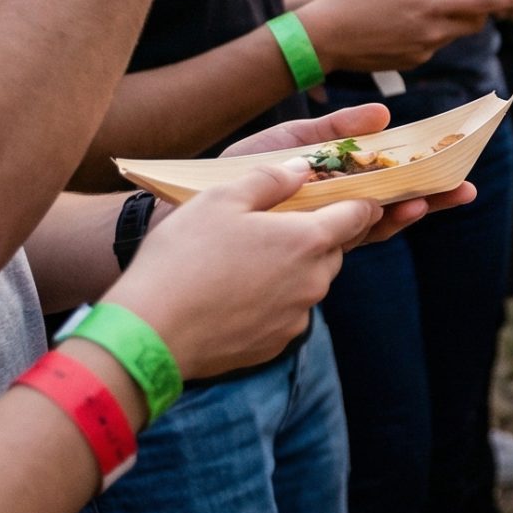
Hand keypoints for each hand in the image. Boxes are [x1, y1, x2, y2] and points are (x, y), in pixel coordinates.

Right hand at [100, 160, 379, 378]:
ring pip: (310, 283)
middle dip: (319, 235)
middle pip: (333, 250)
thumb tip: (303, 169)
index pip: (358, 215)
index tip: (362, 195)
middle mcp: (313, 281)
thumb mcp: (220, 198)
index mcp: (308, 239)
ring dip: (294, 270)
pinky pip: (286, 313)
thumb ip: (269, 178)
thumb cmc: (183, 257)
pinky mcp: (276, 343)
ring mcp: (296, 316)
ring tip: (250, 261)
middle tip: (284, 226)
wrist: (150, 332)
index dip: (361, 202)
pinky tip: (235, 295)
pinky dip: (273, 301)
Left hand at [220, 103, 475, 244]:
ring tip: (436, 200)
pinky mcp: (308, 249)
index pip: (386, 179)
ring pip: (378, 224)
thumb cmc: (235, 171)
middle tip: (467, 190)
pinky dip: (377, 224)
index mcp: (335, 183)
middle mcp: (335, 209)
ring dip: (410, 212)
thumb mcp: (289, 139)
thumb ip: (335, 128)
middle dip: (431, 197)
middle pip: (393, 204)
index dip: (420, 172)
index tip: (453, 161)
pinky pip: (351, 237)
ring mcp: (323, 231)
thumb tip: (384, 114)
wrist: (187, 207)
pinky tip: (396, 213)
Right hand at [295, 0, 512, 71]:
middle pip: (472, 22)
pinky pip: (432, 44)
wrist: (322, 37)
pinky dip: (431, 30)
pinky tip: (405, 20)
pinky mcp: (411, 62)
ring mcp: (423, 50)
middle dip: (479, 9)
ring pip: (452, 33)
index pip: (482, 4)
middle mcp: (433, 33)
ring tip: (429, 2)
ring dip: (452, 18)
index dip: (508, 0)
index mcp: (432, 7)